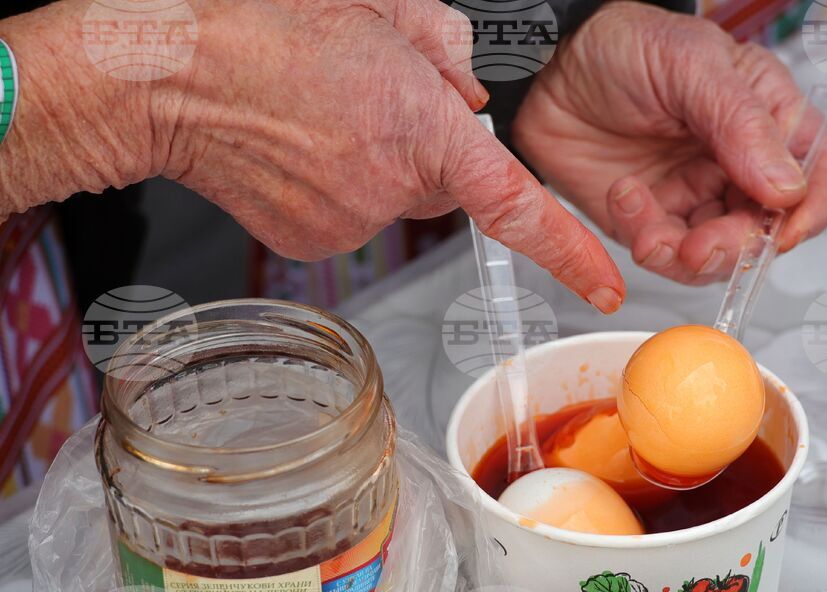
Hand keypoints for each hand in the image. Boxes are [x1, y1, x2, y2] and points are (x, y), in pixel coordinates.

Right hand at [0, 0, 624, 311]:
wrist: (177, 75)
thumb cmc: (270, 31)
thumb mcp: (383, 11)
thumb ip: (447, 53)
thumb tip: (467, 96)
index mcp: (426, 133)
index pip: (521, 209)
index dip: (572, 253)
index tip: (606, 286)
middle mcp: (393, 190)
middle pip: (443, 187)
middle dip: (424, 152)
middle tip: (371, 107)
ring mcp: (352, 225)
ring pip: (394, 201)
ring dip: (376, 168)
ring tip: (322, 121)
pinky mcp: (316, 244)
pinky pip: (353, 218)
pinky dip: (339, 190)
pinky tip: (302, 152)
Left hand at [512, 2, 826, 283]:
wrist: (546, 67)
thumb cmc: (622, 46)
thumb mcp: (691, 66)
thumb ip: (742, 125)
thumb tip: (787, 185)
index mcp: (765, 115)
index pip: (818, 169)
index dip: (812, 208)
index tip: (785, 232)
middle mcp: (736, 161)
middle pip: (767, 227)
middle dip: (737, 246)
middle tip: (704, 246)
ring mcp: (694, 193)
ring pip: (717, 253)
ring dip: (689, 256)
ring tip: (654, 235)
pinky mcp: (652, 217)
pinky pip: (664, 252)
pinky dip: (646, 239)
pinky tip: (625, 196)